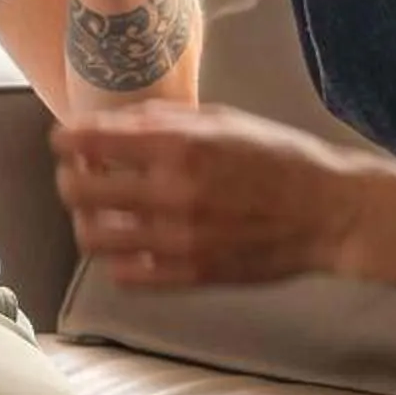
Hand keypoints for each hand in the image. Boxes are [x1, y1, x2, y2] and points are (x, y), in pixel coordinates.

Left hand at [53, 102, 368, 286]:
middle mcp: (172, 191)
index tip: (68, 140)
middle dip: (70, 178)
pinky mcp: (190, 275)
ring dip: (87, 221)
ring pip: (92, 238)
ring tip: (102, 213)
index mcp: (179, 144)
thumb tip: (112, 123)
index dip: (66, 139)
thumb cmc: (280, 159)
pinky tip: (130, 244)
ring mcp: (179, 238)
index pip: (86, 141)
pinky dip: (117, 259)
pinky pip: (125, 274)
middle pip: (76, 190)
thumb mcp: (224, 120)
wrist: (330, 212)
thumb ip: (164, 120)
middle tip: (81, 174)